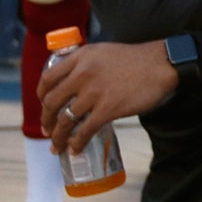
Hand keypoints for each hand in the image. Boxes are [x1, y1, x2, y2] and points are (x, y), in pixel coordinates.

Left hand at [38, 40, 178, 159]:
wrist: (160, 65)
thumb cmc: (135, 59)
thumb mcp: (102, 52)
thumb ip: (85, 63)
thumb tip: (72, 81)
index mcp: (80, 58)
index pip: (48, 78)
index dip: (41, 96)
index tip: (43, 105)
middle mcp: (82, 74)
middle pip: (52, 102)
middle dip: (46, 120)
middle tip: (47, 131)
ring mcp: (94, 92)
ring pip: (66, 119)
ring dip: (58, 137)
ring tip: (57, 146)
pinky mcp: (108, 108)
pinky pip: (85, 130)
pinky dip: (77, 143)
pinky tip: (76, 149)